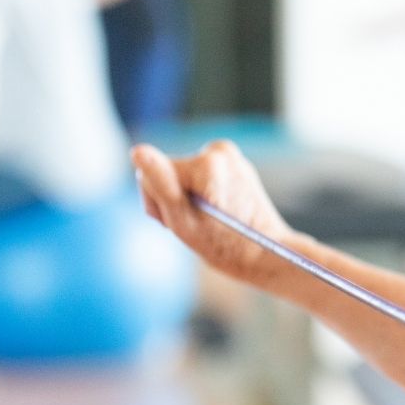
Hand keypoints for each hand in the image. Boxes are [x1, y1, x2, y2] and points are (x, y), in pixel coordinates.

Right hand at [131, 141, 292, 286]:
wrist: (267, 253)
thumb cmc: (224, 246)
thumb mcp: (182, 220)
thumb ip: (159, 184)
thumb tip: (137, 152)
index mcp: (206, 163)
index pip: (149, 174)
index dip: (156, 203)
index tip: (178, 222)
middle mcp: (219, 151)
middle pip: (166, 171)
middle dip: (171, 199)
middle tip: (195, 225)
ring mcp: (230, 155)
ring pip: (182, 174)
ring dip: (186, 198)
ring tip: (207, 221)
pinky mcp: (235, 163)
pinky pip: (201, 175)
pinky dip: (202, 194)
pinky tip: (216, 212)